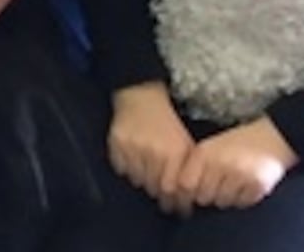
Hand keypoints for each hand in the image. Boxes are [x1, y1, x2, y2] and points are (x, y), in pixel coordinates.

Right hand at [107, 84, 194, 210]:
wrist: (141, 96)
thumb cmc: (167, 122)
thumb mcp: (185, 143)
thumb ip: (188, 169)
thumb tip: (187, 198)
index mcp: (173, 152)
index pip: (172, 189)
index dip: (174, 202)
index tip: (175, 207)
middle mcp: (152, 152)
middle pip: (154, 188)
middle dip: (159, 193)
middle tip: (161, 194)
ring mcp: (132, 148)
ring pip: (137, 181)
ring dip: (144, 182)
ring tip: (148, 174)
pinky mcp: (115, 144)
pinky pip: (121, 170)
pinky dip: (128, 171)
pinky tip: (134, 162)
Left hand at [178, 118, 297, 209]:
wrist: (273, 137)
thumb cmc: (238, 142)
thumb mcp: (211, 146)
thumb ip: (196, 165)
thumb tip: (181, 192)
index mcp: (205, 152)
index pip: (185, 184)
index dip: (186, 194)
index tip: (190, 196)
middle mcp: (220, 163)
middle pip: (203, 197)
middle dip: (207, 196)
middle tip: (217, 186)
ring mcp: (240, 175)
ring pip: (222, 202)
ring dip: (225, 198)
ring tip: (233, 183)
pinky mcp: (258, 185)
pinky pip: (242, 204)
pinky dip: (242, 199)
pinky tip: (246, 185)